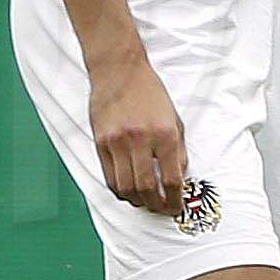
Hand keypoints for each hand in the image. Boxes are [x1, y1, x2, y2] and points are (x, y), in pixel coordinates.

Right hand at [83, 53, 191, 217]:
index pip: (172, 179)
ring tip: (144, 202)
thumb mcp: (174, 119)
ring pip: (126, 188)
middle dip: (156, 206)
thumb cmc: (149, 92)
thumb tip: (179, 177)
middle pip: (147, 189)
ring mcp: (118, 142)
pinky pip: (109, 177)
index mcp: (164, 134)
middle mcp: (141, 140)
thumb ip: (178, 150)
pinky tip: (127, 190)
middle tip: (161, 209)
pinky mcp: (101, 142)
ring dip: (137, 201)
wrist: (119, 70)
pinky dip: (119, 190)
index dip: (175, 200)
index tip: (176, 207)